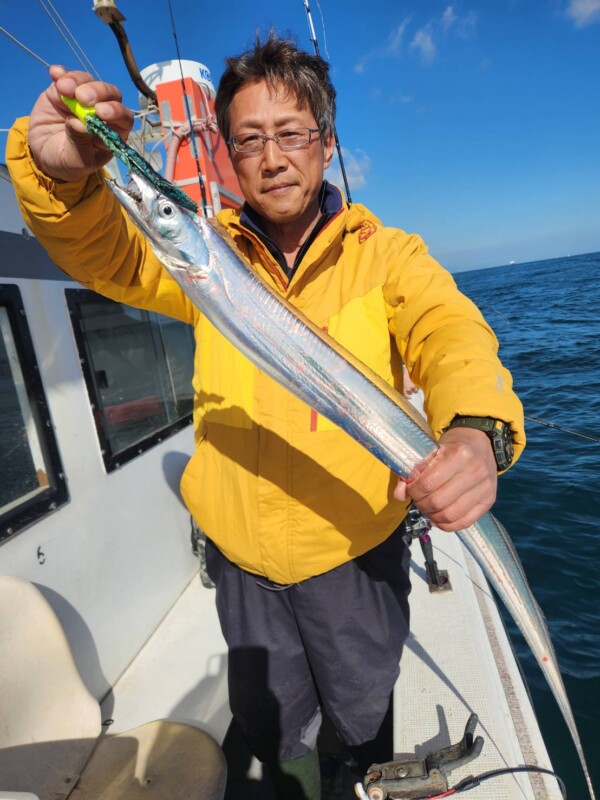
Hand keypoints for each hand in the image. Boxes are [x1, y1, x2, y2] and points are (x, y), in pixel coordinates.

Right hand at [28, 65, 133, 182]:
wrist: (44, 155)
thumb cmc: (68, 161)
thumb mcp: (75, 159)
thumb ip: (79, 142)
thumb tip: (80, 123)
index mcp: (113, 132)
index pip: (123, 118)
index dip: (116, 111)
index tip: (101, 111)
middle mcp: (102, 112)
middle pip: (109, 94)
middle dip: (98, 91)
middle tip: (82, 97)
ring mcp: (82, 99)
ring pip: (87, 81)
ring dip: (77, 80)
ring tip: (62, 89)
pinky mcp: (63, 91)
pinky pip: (65, 76)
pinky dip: (61, 73)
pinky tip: (55, 74)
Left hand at [394, 427, 496, 530]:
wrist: (481, 444)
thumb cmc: (453, 448)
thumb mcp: (431, 452)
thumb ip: (413, 471)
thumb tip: (399, 495)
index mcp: (458, 455)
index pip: (428, 483)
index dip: (413, 491)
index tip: (410, 489)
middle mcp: (475, 471)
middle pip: (438, 502)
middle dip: (421, 504)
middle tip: (418, 499)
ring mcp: (484, 488)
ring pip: (450, 515)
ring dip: (432, 516)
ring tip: (427, 508)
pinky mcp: (489, 501)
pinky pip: (464, 522)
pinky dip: (447, 524)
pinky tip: (438, 517)